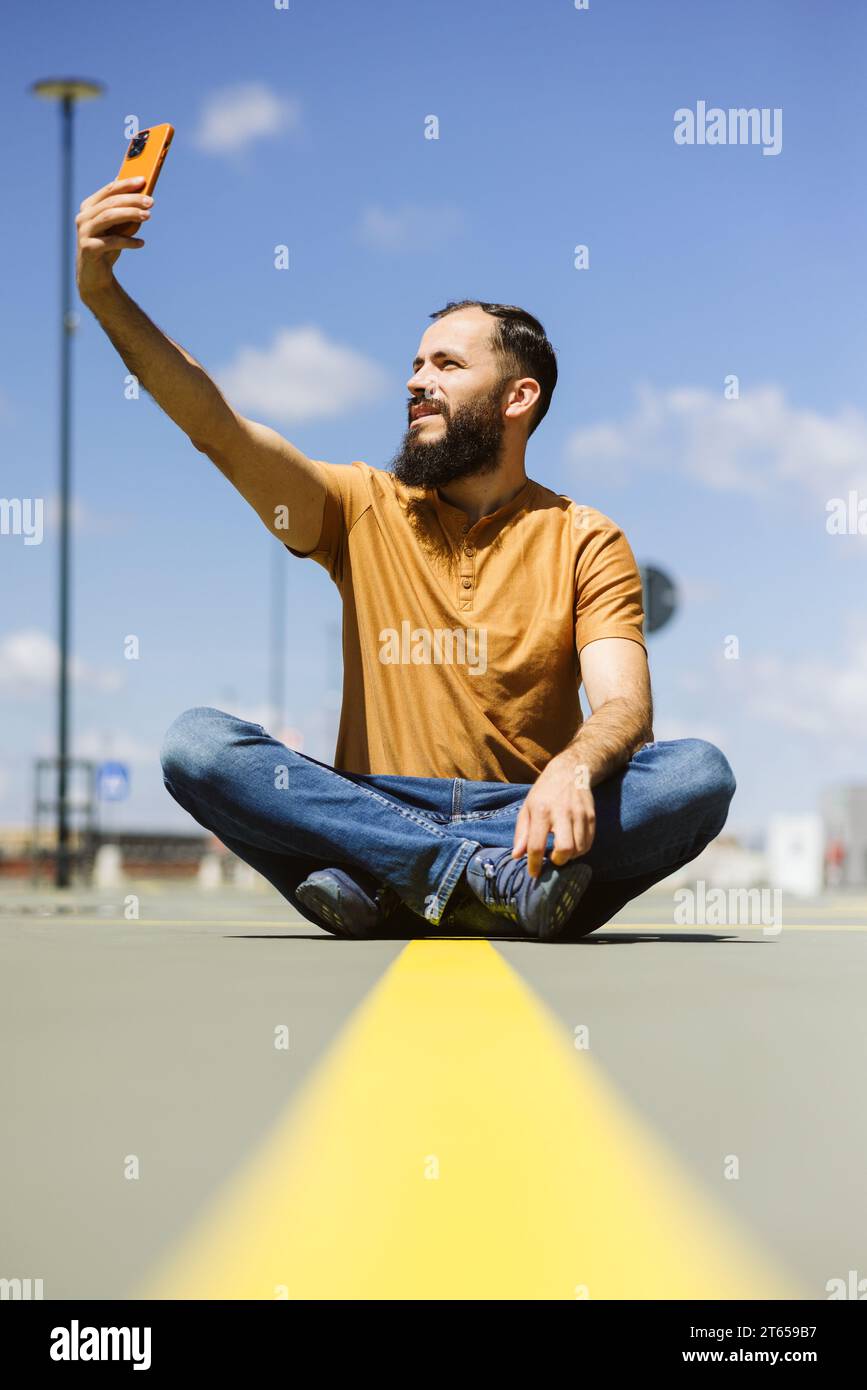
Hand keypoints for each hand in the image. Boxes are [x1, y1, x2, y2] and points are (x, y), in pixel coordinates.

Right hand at [75, 176, 150, 299]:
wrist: (95, 275)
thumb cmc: (108, 247)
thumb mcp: (117, 227)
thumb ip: (125, 212)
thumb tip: (143, 195)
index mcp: (89, 206)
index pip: (109, 189)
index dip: (126, 183)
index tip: (144, 180)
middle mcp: (84, 216)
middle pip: (111, 202)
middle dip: (132, 200)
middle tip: (151, 202)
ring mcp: (84, 232)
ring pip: (109, 216)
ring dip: (131, 214)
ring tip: (148, 216)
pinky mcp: (88, 248)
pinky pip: (111, 241)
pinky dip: (128, 241)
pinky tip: (141, 243)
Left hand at [512, 751, 595, 878]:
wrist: (569, 771)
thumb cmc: (544, 793)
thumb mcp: (527, 808)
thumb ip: (522, 833)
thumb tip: (517, 856)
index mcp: (541, 811)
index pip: (537, 844)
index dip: (534, 863)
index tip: (533, 873)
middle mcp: (562, 812)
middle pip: (565, 848)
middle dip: (559, 860)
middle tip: (552, 859)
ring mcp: (579, 814)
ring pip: (580, 848)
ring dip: (571, 857)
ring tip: (562, 852)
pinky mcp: (591, 816)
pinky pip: (589, 842)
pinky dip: (581, 849)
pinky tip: (573, 845)